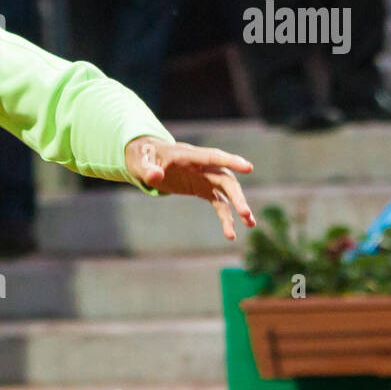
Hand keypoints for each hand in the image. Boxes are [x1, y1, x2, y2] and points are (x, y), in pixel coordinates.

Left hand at [124, 135, 255, 240]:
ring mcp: (205, 177)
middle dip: (236, 195)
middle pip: (224, 178)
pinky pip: (219, 203)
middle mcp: (202, 166)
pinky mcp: (203, 189)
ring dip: (238, 207)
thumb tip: (155, 177)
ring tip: (250, 224)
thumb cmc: (143, 157)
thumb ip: (148, 170)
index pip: (213, 157)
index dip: (230, 161)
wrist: (146, 159)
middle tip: (245, 213)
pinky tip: (231, 234)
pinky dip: (226, 217)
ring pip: (227, 191)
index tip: (248, 168)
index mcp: (188, 155)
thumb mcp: (140, 162)